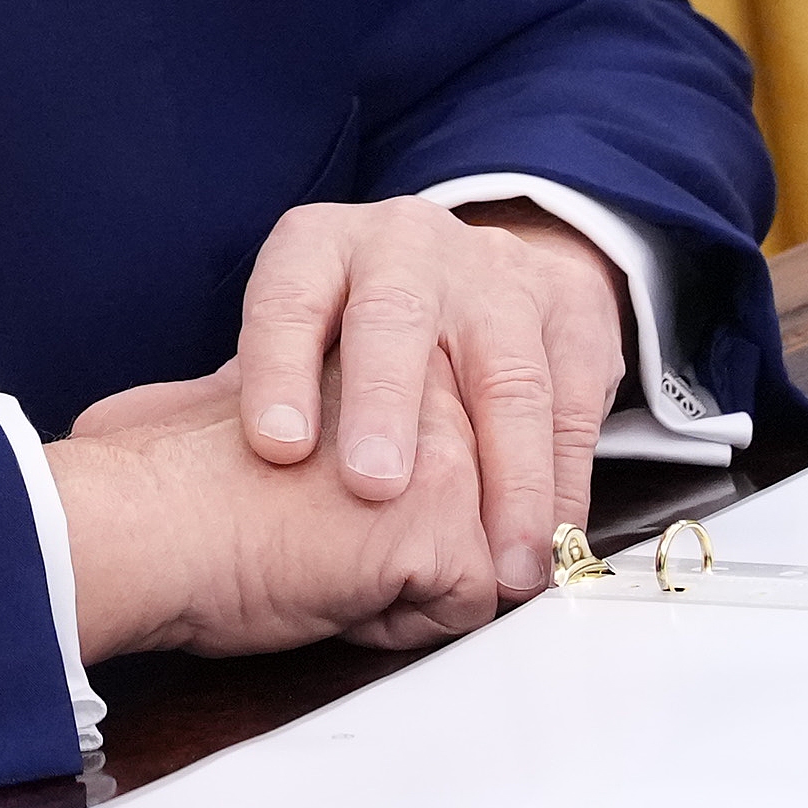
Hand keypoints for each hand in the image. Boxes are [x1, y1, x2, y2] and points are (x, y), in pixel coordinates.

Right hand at [46, 361, 500, 656]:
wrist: (133, 520)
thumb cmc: (164, 482)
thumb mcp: (254, 403)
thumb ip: (314, 398)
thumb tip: (319, 426)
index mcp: (373, 346)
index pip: (439, 450)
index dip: (381, 505)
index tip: (311, 510)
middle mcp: (423, 382)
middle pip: (471, 503)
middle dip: (404, 547)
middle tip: (310, 538)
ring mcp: (443, 449)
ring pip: (476, 555)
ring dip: (401, 583)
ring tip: (313, 557)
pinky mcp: (442, 519)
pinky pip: (464, 608)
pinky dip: (396, 625)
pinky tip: (325, 585)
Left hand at [232, 196, 627, 599]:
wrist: (466, 267)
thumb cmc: (356, 326)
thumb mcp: (300, 332)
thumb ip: (272, 395)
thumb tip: (234, 490)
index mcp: (320, 245)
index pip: (288, 299)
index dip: (278, 370)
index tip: (277, 447)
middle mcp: (405, 245)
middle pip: (393, 318)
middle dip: (386, 405)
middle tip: (375, 488)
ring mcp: (493, 271)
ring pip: (504, 372)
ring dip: (505, 477)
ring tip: (495, 563)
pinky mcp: (570, 306)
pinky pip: (572, 402)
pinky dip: (564, 481)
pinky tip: (552, 540)